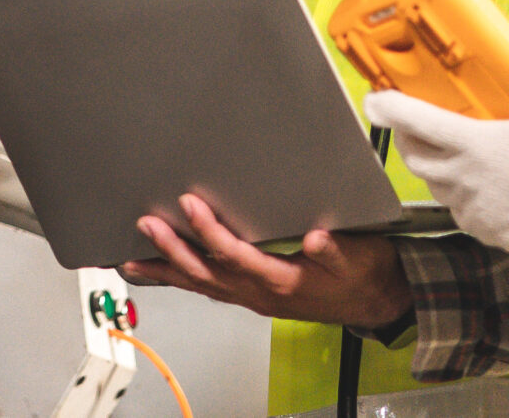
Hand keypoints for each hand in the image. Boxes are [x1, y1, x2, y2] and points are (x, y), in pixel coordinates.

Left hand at [120, 193, 409, 327]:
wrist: (377, 302)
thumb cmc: (365, 275)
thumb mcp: (360, 258)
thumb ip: (337, 250)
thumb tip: (315, 238)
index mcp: (283, 281)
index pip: (236, 255)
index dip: (210, 231)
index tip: (190, 205)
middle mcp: (261, 292)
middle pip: (207, 272)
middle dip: (173, 249)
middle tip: (145, 225)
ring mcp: (254, 296)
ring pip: (202, 284)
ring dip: (167, 269)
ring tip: (131, 258)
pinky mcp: (253, 294)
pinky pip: (210, 288)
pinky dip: (182, 279)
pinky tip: (161, 270)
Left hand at [365, 23, 508, 263]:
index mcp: (467, 141)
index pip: (410, 118)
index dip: (386, 105)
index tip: (375, 98)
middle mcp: (459, 176)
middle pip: (414, 155)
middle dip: (408, 138)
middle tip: (415, 124)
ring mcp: (469, 206)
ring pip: (435, 185)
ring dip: (436, 168)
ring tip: (453, 154)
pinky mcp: (485, 230)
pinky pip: (462, 212)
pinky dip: (464, 198)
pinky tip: (484, 189)